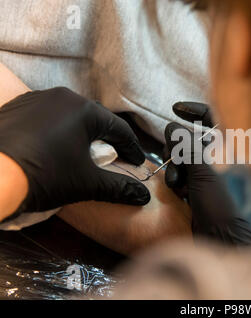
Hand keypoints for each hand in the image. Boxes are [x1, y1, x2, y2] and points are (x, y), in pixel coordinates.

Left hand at [0, 87, 149, 215]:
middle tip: (112, 158)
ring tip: (80, 153)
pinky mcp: (14, 108)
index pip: (119, 130)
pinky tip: (50, 148)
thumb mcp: (87, 184)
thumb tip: (143, 196)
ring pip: (68, 116)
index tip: (136, 162)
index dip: (131, 148)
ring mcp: (34, 100)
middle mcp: (61, 97)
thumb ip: (118, 188)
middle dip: (106, 138)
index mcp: (84, 111)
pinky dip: (54, 131)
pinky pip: (44, 117)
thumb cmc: (44, 176)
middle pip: (94, 119)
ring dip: (79, 133)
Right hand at [164, 102, 250, 245]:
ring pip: (180, 159)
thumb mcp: (201, 173)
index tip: (175, 109)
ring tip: (177, 186)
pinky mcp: (196, 188)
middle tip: (176, 167)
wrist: (222, 237)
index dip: (194, 109)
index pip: (209, 117)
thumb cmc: (217, 204)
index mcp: (220, 148)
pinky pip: (180, 175)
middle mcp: (212, 157)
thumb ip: (186, 149)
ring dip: (175, 170)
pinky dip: (176, 181)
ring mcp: (203, 173)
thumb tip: (172, 126)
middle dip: (175, 150)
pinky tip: (178, 194)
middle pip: (186, 140)